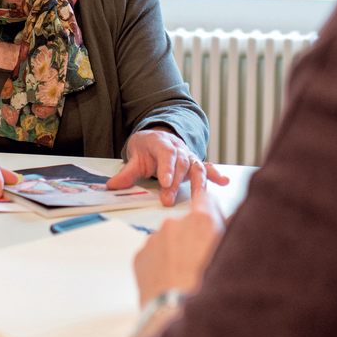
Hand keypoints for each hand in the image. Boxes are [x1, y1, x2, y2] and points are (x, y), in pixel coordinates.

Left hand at [106, 127, 228, 205]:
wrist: (158, 136)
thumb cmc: (146, 147)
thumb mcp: (134, 157)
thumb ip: (126, 173)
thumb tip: (112, 186)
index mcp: (162, 144)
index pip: (166, 155)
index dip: (167, 168)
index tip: (165, 183)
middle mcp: (179, 148)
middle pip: (181, 164)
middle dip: (176, 183)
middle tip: (168, 199)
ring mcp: (189, 155)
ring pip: (196, 167)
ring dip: (198, 182)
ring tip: (200, 196)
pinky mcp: (196, 163)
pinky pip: (206, 168)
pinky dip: (216, 174)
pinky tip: (224, 182)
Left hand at [134, 190, 225, 306]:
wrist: (175, 316)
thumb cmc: (206, 291)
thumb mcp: (228, 255)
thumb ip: (230, 231)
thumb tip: (234, 218)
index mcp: (201, 221)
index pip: (205, 197)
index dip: (207, 202)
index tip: (206, 202)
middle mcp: (176, 223)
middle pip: (186, 222)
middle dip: (192, 236)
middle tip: (199, 261)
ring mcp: (155, 238)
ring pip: (168, 239)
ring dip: (175, 250)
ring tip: (183, 276)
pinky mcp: (141, 254)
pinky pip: (153, 253)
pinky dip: (160, 263)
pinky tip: (169, 280)